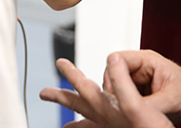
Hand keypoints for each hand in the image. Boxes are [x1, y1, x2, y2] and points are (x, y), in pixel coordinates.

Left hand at [39, 58, 173, 127]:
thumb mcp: (136, 101)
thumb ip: (121, 80)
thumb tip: (111, 59)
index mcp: (107, 108)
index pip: (83, 86)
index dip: (71, 73)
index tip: (60, 63)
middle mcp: (106, 119)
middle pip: (77, 106)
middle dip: (61, 97)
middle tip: (44, 93)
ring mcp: (113, 127)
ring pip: (88, 120)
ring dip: (74, 119)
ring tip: (64, 126)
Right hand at [102, 51, 180, 126]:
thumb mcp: (170, 100)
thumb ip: (148, 104)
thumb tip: (130, 110)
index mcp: (147, 60)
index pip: (116, 59)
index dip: (112, 76)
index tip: (114, 93)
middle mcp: (141, 68)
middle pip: (114, 74)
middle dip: (115, 90)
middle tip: (121, 107)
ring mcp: (139, 79)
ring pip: (118, 86)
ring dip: (121, 99)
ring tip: (130, 111)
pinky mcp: (140, 91)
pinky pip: (125, 96)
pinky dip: (126, 105)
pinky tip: (134, 113)